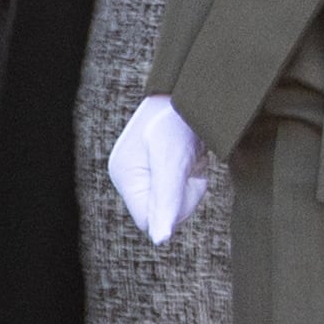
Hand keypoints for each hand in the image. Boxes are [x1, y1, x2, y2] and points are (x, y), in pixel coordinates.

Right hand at [107, 94, 209, 244]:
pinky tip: (199, 153)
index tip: (189, 181)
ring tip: (197, 155)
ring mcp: (147, 165)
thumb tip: (159, 240)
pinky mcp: (164, 159)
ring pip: (176, 197)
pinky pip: (183, 182)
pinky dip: (196, 171)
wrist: (199, 83)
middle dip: (184, 194)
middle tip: (194, 165)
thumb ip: (166, 199)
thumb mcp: (173, 161)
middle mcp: (132, 171)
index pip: (149, 220)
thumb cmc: (180, 119)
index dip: (175, 209)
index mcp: (124, 174)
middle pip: (163, 209)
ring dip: (193, 181)